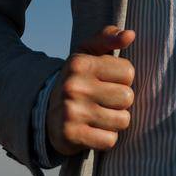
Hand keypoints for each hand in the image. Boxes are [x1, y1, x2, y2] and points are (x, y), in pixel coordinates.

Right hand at [46, 24, 136, 155]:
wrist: (45, 113)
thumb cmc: (77, 79)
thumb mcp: (87, 53)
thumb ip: (108, 38)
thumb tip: (130, 35)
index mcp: (80, 63)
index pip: (128, 72)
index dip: (122, 79)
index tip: (108, 81)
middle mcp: (74, 86)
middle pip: (127, 97)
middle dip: (120, 101)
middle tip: (104, 101)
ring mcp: (71, 112)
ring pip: (122, 120)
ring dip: (115, 121)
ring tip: (100, 115)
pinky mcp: (72, 135)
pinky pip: (110, 140)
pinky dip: (106, 138)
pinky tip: (94, 130)